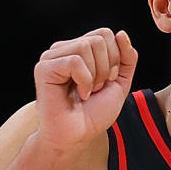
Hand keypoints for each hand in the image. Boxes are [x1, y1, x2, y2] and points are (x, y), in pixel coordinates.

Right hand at [34, 28, 137, 153]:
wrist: (77, 136)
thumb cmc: (93, 113)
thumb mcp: (119, 83)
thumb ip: (127, 59)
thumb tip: (122, 34)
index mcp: (80, 49)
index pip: (106, 34)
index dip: (116, 58)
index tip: (107, 81)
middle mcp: (64, 49)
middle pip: (99, 38)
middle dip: (107, 67)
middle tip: (96, 88)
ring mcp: (52, 57)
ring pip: (87, 46)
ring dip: (95, 75)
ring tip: (86, 91)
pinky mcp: (44, 68)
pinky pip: (74, 61)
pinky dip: (84, 80)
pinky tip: (79, 93)